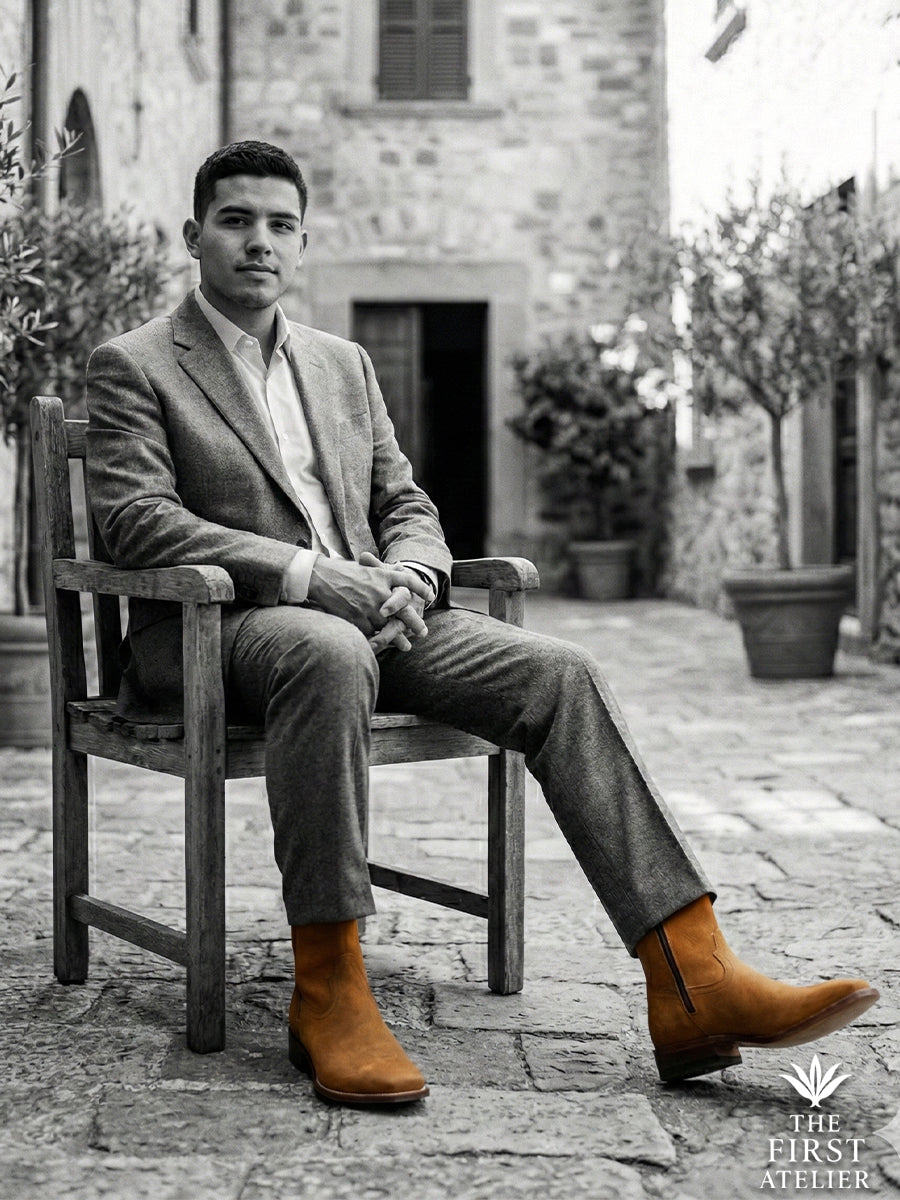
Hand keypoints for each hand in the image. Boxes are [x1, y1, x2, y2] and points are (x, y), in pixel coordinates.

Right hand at [306, 552, 430, 638]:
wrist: (319, 577)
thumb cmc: (341, 571)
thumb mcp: (366, 567)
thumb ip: (383, 573)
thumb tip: (400, 568)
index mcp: (382, 576)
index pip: (408, 580)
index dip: (420, 588)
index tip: (430, 596)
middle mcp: (380, 591)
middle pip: (403, 609)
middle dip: (414, 622)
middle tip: (423, 632)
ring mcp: (370, 606)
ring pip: (387, 626)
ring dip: (397, 638)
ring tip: (406, 646)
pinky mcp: (358, 619)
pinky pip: (371, 633)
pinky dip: (377, 641)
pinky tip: (382, 647)